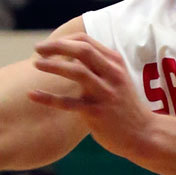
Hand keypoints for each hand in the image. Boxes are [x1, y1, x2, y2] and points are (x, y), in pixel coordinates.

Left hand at [27, 33, 155, 162]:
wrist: (143, 134)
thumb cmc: (124, 106)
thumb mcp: (116, 79)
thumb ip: (98, 66)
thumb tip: (68, 55)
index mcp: (115, 63)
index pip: (86, 42)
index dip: (63, 40)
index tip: (46, 46)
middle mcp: (112, 74)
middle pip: (82, 50)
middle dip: (56, 46)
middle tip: (37, 49)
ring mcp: (105, 93)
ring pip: (77, 71)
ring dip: (53, 65)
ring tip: (35, 64)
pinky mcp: (97, 113)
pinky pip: (68, 103)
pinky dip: (48, 98)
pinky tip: (32, 94)